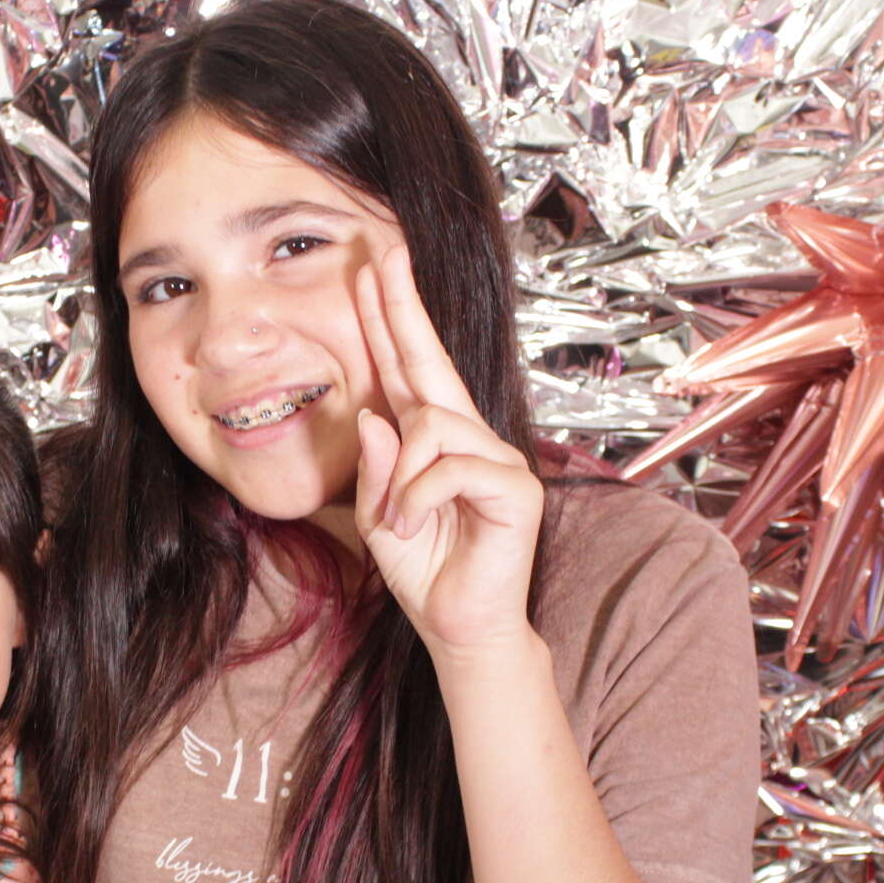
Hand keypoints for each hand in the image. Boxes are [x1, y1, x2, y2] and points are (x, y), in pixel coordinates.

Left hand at [351, 244, 544, 656]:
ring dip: (400, 478)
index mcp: (431, 439)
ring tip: (398, 522)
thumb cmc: (424, 570)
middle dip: (400, 306)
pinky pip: (450, 465)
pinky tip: (416, 525)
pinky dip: (419, 497)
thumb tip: (372, 414)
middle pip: (429, 360)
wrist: (460, 627)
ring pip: (429, 425)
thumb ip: (372, 467)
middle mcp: (467, 436)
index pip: (406, 367)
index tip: (369, 270)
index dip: (388, 319)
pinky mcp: (514, 484)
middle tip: (381, 254)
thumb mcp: (376, 516)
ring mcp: (496, 456)